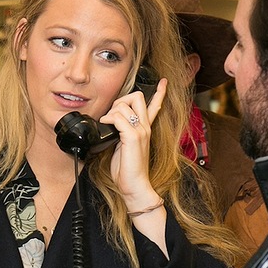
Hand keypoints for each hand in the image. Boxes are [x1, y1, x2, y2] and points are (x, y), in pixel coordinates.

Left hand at [102, 77, 166, 206]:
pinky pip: (119, 117)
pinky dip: (109, 118)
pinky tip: (105, 125)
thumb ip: (122, 133)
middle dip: (121, 99)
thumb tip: (110, 124)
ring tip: (106, 123)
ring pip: (125, 105)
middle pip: (138, 97)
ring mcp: (140, 131)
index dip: (159, 93)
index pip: (155, 106)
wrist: (135, 185)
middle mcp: (145, 128)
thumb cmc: (128, 170)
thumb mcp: (125, 147)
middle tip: (112, 113)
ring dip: (111, 111)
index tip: (163, 82)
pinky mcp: (133, 137)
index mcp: (145, 129)